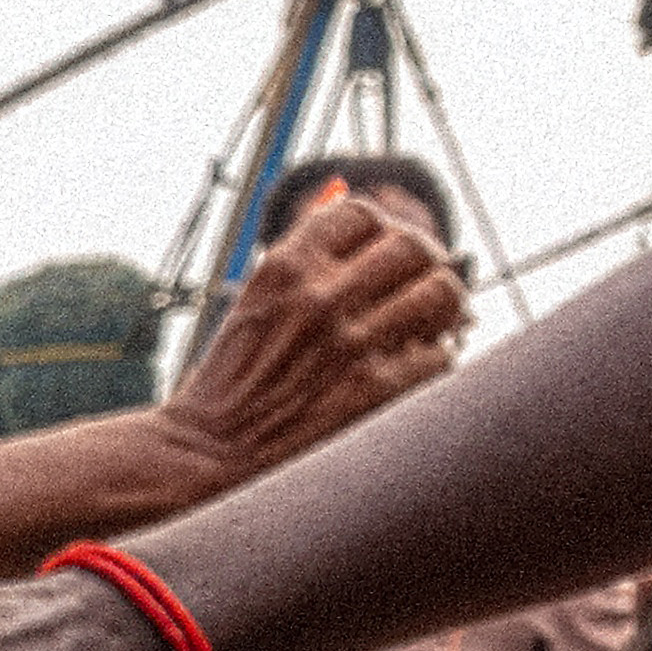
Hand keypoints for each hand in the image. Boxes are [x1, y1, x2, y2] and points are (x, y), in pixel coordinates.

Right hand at [157, 197, 465, 492]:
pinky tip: (408, 372)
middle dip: (423, 264)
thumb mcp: (256, 302)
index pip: (361, 213)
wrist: (210, 454)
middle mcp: (319, 295)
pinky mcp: (377, 390)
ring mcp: (352, 342)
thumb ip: (303, 258)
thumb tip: (349, 196)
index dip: (379, 233)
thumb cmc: (233, 379)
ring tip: (425, 327)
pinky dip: (432, 361)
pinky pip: (441, 355)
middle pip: (414, 245)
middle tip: (417, 289)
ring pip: (442, 292)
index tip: (380, 258)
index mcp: (283, 266)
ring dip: (441, 309)